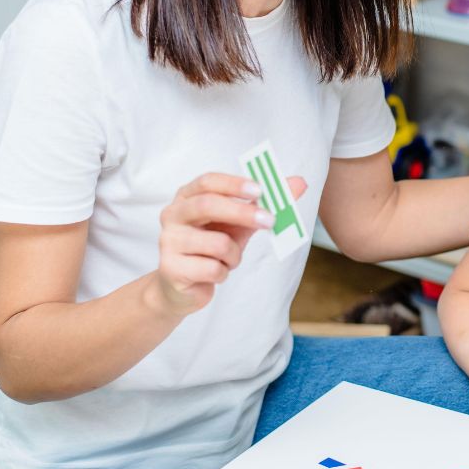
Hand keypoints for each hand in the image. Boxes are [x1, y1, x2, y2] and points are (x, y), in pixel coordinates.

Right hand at [152, 172, 306, 316]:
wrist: (183, 287)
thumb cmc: (212, 247)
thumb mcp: (239, 223)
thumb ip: (265, 203)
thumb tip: (300, 183)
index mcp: (187, 196)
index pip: (208, 181)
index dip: (234, 184)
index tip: (261, 190)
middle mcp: (173, 214)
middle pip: (208, 205)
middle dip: (243, 213)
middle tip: (270, 220)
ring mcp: (168, 241)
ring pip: (217, 243)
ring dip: (234, 255)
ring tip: (228, 259)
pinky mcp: (171, 268)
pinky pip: (213, 268)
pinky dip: (223, 273)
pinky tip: (214, 273)